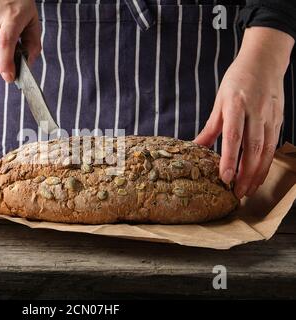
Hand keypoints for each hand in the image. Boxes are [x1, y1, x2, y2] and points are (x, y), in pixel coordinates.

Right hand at [0, 0, 40, 81]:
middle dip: (0, 68)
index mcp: (11, 17)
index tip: (10, 77)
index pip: (4, 44)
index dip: (6, 65)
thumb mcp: (33, 21)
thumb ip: (33, 45)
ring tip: (3, 51)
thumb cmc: (18, 2)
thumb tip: (27, 64)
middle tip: (9, 69)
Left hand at [194, 27, 293, 198]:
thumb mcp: (219, 102)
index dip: (230, 159)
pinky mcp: (279, 120)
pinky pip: (273, 146)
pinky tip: (259, 175)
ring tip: (248, 190)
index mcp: (236, 105)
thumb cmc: (237, 81)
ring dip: (258, 173)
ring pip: (266, 150)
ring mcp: (270, 116)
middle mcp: (255, 112)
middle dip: (246, 174)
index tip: (224, 178)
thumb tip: (195, 148)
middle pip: (253, 148)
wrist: (264, 61)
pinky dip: (266, 163)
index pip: (233, 137)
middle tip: (237, 193)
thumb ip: (210, 128)